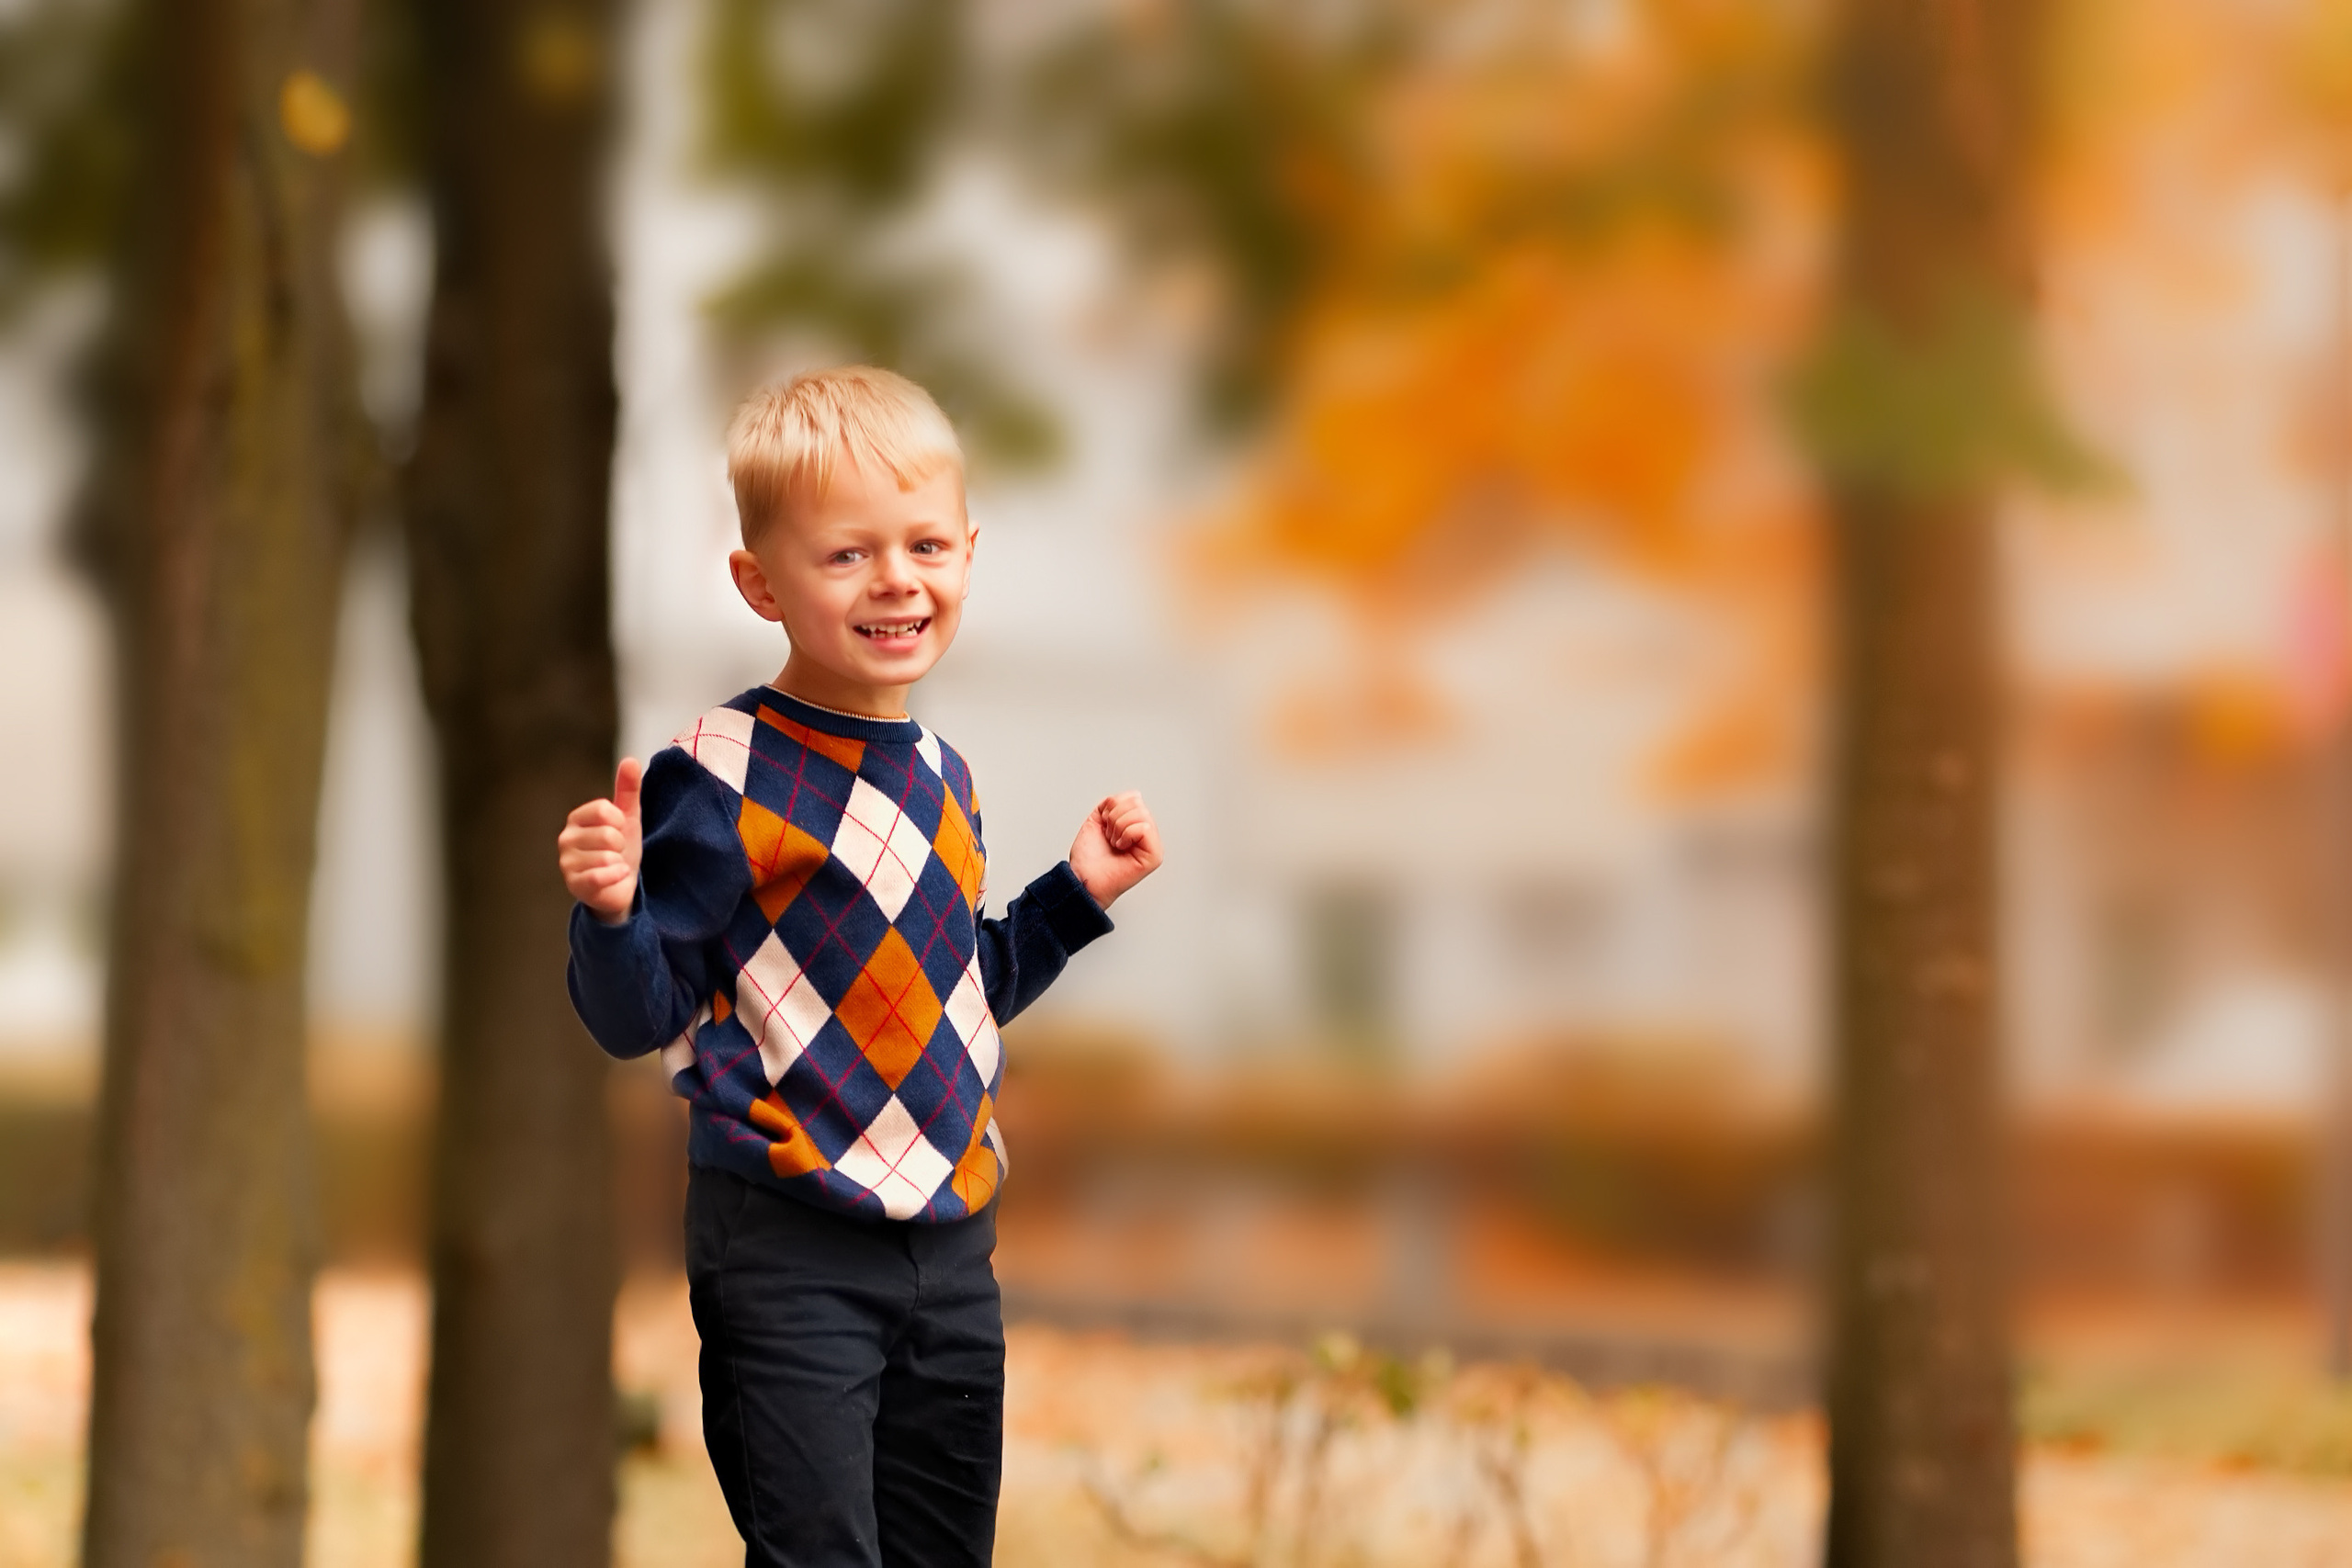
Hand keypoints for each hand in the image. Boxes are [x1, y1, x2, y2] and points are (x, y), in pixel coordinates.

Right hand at [558, 758, 643, 925]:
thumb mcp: (629, 818)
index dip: (620, 822)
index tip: (619, 831)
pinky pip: (601, 876)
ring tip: (613, 866)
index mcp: (577, 818)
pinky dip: (616, 877)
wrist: (621, 885)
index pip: (604, 810)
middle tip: (616, 853)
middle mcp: (566, 838)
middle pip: (608, 834)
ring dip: (619, 863)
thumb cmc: (621, 849)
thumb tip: (631, 760)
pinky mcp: (574, 885)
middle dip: (621, 846)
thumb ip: (628, 790)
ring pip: (607, 856)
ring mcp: (567, 862)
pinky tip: (615, 876)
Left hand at [1068, 791, 1161, 911]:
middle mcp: (1146, 835)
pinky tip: (1121, 847)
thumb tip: (1133, 795)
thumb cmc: (1088, 858)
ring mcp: (1152, 845)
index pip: (1134, 797)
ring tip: (1115, 843)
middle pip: (1138, 803)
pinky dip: (1127, 834)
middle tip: (1110, 836)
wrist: (1082, 878)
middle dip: (1115, 817)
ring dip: (1119, 827)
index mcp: (1135, 826)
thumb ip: (1113, 804)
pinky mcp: (1154, 856)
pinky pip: (1144, 828)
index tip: (1105, 826)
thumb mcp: (1097, 819)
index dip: (1113, 807)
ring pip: (1141, 813)